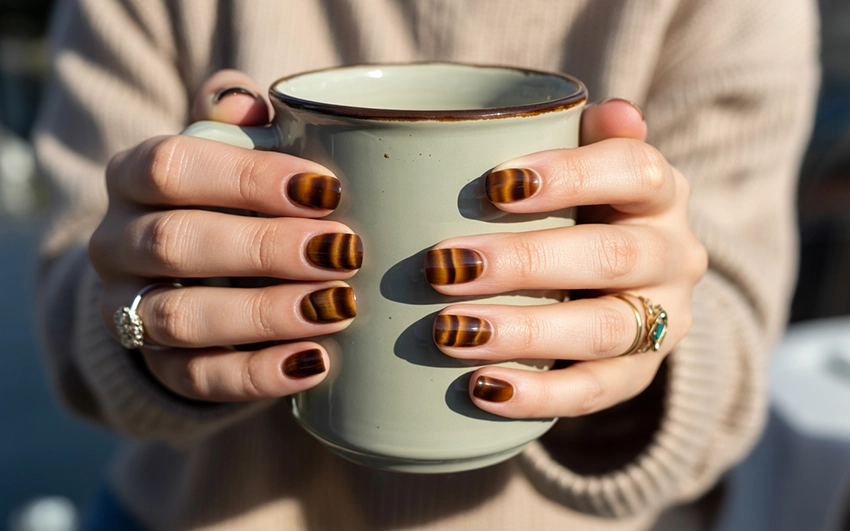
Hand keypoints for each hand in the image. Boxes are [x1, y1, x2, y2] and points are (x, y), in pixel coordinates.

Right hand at [90, 70, 359, 401]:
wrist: (189, 271)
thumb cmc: (227, 197)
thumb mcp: (232, 151)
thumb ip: (240, 123)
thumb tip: (250, 107)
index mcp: (132, 176)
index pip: (170, 167)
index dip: (248, 178)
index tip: (326, 190)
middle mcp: (117, 242)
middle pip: (174, 243)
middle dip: (266, 249)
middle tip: (344, 252)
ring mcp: (128, 310)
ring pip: (179, 319)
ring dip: (265, 314)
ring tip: (339, 307)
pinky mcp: (157, 365)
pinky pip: (196, 378)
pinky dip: (257, 374)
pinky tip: (314, 362)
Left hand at [427, 99, 707, 417]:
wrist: (631, 282)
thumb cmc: (583, 210)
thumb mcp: (588, 166)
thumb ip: (587, 137)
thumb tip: (614, 111)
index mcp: (660, 192)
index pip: (634, 170)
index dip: (570, 175)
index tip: (493, 184)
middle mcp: (675, 254)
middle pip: (611, 256)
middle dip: (524, 262)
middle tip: (443, 266)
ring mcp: (664, 320)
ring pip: (603, 329)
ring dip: (523, 332)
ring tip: (450, 332)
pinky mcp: (640, 374)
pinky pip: (596, 392)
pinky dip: (538, 395)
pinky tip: (481, 389)